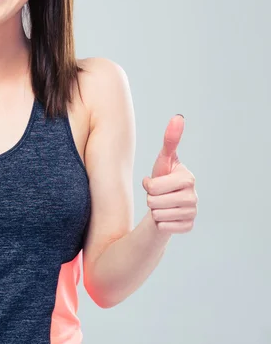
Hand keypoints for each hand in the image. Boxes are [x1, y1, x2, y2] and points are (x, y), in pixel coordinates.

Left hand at [142, 114, 197, 234]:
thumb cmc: (163, 178)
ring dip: (154, 210)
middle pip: (153, 202)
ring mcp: (193, 213)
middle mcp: (194, 196)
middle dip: (150, 198)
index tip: (155, 181)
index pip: (153, 187)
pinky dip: (160, 223)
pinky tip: (167, 216)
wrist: (165, 203)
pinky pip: (163, 227)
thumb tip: (179, 116)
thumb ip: (170, 140)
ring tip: (162, 204)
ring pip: (157, 215)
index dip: (148, 185)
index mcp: (188, 178)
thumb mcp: (163, 160)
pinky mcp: (189, 227)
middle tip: (158, 195)